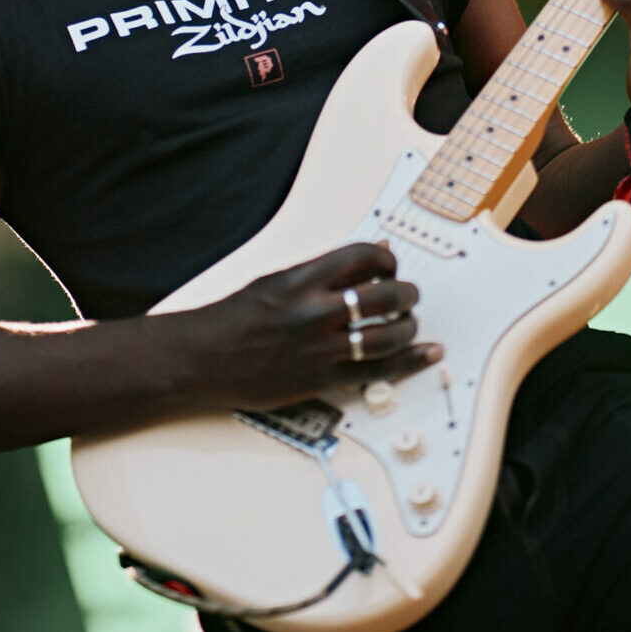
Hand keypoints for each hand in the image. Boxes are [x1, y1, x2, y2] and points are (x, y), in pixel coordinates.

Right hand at [176, 242, 441, 411]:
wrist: (203, 358)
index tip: (389, 266)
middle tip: (407, 296)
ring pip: (388, 335)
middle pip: (385, 296)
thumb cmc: (236, 316)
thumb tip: (374, 251)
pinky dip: (410, 362)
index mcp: (303, 279)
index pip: (364, 257)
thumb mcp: (278, 278)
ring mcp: (321, 348)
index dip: (387, 260)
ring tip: (408, 324)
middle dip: (406, 293)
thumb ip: (326, 268)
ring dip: (408, 327)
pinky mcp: (322, 380)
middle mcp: (315, 311)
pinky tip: (427, 353)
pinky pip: (378, 372)